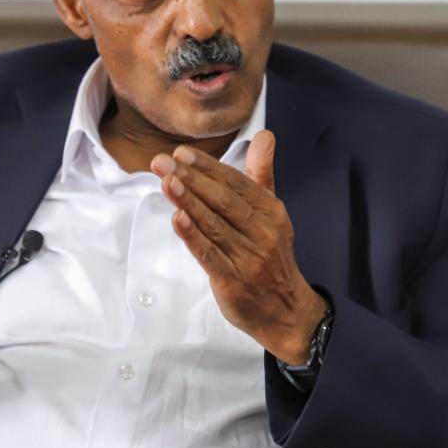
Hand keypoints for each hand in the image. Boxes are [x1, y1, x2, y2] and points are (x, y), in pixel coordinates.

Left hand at [151, 130, 328, 363]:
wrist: (285, 310)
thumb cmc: (270, 255)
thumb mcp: (272, 213)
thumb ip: (261, 174)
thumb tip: (264, 136)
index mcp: (271, 211)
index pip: (236, 182)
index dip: (208, 167)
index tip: (182, 153)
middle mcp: (262, 232)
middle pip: (222, 200)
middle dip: (191, 179)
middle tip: (163, 162)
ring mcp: (248, 257)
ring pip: (214, 224)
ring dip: (188, 201)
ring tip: (166, 182)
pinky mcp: (233, 280)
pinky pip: (210, 254)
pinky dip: (193, 236)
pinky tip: (177, 219)